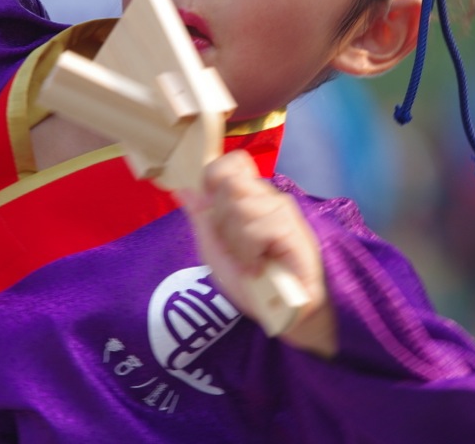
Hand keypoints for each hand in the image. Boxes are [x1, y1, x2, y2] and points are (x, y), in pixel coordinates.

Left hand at [179, 150, 335, 355]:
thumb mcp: (216, 251)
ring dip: (238, 242)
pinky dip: (251, 253)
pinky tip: (259, 267)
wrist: (281, 312)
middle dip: (222, 220)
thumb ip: (201, 220)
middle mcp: (265, 197)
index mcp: (247, 198)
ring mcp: (281, 209)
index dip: (217, 177)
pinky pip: (258, 227)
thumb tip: (182, 189)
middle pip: (230, 182)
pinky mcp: (292, 226)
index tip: (213, 208)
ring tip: (250, 261)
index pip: (232, 163)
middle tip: (235, 246)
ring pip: (240, 205)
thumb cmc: (251, 282)